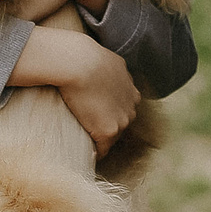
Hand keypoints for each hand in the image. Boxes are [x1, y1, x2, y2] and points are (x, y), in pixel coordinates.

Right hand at [12, 27, 138, 155]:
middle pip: (121, 122)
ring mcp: (122, 118)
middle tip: (88, 131)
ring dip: (101, 141)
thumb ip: (107, 67)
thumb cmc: (82, 56)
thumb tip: (91, 65)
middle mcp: (132, 105)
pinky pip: (103, 149)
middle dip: (107, 126)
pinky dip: (95, 153)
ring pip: (113, 136)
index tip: (95, 116)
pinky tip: (86, 156)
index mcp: (131, 88)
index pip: (123, 107)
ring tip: (87, 146)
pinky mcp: (109, 130)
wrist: (78, 62)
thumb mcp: (106, 58)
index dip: (108, 113)